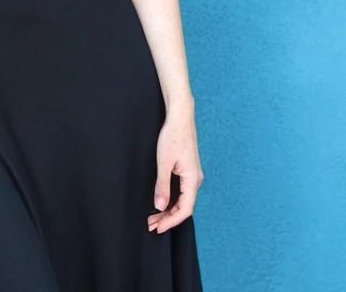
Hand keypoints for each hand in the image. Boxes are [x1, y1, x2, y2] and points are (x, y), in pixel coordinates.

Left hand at [146, 105, 202, 233]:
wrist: (180, 117)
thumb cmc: (172, 136)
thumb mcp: (164, 162)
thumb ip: (162, 186)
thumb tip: (160, 206)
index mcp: (192, 179)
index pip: (185, 209)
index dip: (171, 221)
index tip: (157, 228)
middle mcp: (195, 179)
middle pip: (184, 207)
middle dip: (168, 218)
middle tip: (150, 225)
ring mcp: (192, 175)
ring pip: (183, 200)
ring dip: (169, 210)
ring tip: (153, 217)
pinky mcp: (188, 170)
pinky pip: (182, 192)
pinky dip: (172, 201)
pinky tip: (161, 203)